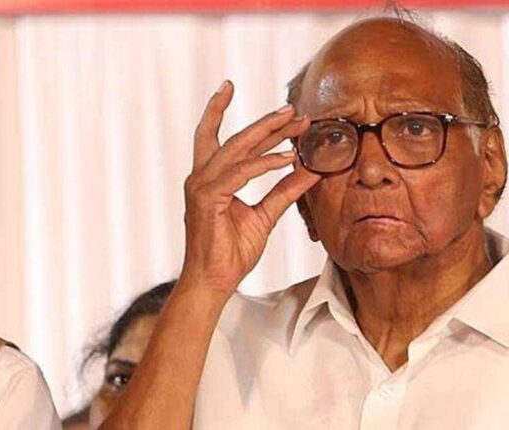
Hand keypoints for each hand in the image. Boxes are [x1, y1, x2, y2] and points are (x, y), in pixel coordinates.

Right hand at [181, 81, 319, 295]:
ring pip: (237, 148)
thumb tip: (307, 171)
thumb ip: (284, 192)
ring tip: (295, 124)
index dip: (228, 113)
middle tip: (291, 108)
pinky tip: (287, 158)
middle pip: (233, 137)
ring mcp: (202, 186)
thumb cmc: (231, 252)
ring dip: (268, 134)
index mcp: (210, 179)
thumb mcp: (264, 216)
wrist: (214, 281)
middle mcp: (201, 177)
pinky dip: (265, 163)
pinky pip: (241, 173)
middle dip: (264, 121)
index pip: (218, 138)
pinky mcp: (208, 198)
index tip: (246, 93)